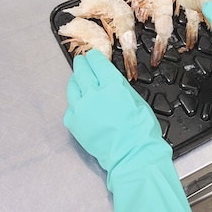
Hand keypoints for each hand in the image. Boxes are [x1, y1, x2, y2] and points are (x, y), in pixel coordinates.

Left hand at [64, 49, 169, 173]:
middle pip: (82, 72)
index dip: (94, 58)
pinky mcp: (74, 123)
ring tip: (78, 78)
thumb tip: (110, 78)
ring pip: (73, 87)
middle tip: (82, 61)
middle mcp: (94, 94)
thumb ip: (120, 87)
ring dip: (75, 80)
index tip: (93, 56)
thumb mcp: (137, 100)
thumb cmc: (140, 131)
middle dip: (82, 64)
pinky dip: (74, 102)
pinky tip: (79, 102)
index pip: (98, 63)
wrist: (132, 155)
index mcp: (112, 86)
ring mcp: (81, 109)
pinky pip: (70, 107)